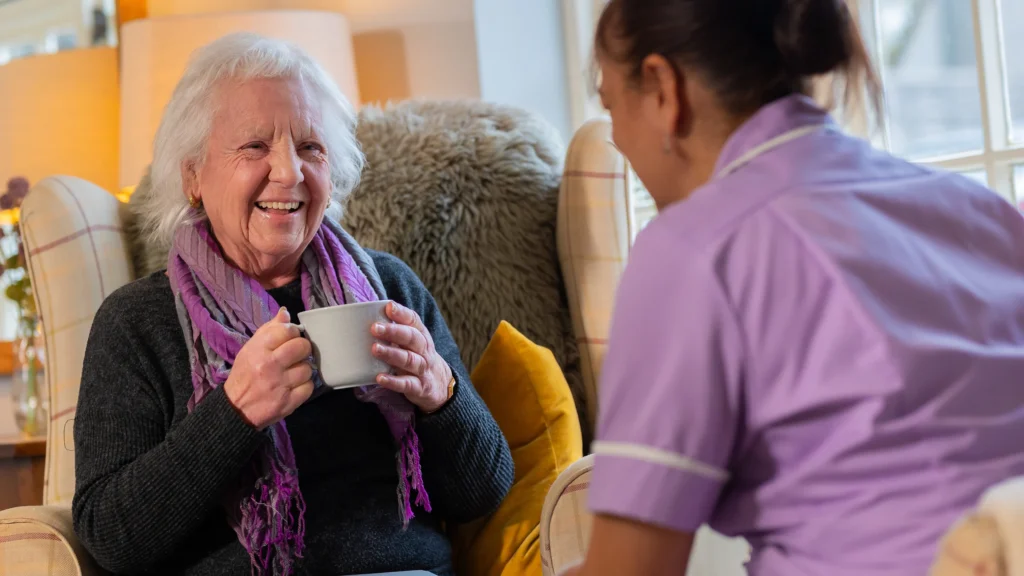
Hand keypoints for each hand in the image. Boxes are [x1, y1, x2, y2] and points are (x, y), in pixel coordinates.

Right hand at [224, 307, 314, 428]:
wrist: (236, 409)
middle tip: (296, 355)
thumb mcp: (250, 349)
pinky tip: (294, 386)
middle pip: (302, 347)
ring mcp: (280, 385)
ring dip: (303, 370)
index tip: (291, 338)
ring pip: (307, 368)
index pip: (287, 330)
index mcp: (258, 350)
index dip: (293, 332)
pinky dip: (304, 386)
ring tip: (292, 373)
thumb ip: (268, 330)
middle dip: (303, 349)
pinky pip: (309, 387)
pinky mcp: (288, 402)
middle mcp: (269, 366)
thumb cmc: (244, 375)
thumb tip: (285, 313)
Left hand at [370, 301, 452, 412]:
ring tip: (375, 349)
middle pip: (412, 338)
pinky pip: (406, 384)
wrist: (440, 385)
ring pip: (409, 360)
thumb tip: (364, 317)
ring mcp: (422, 369)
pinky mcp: (419, 387)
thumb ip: (395, 331)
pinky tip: (380, 378)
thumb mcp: (412, 342)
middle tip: (375, 328)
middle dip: (394, 332)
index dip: (402, 313)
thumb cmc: (417, 357)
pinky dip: (393, 381)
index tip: (388, 307)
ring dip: (392, 354)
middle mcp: (424, 350)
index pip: (414, 321)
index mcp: (421, 336)